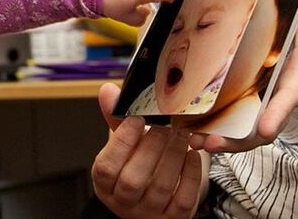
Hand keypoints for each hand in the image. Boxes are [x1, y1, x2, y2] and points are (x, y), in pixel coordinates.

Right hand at [91, 83, 204, 217]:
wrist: (153, 199)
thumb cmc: (136, 167)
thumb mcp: (122, 146)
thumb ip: (117, 119)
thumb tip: (108, 91)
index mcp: (105, 184)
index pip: (107, 167)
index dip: (122, 142)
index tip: (136, 119)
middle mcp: (124, 203)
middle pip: (134, 180)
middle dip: (152, 147)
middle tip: (165, 124)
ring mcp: (149, 212)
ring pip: (161, 187)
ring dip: (173, 155)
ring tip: (180, 134)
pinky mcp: (174, 218)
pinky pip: (184, 198)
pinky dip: (190, 173)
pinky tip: (192, 155)